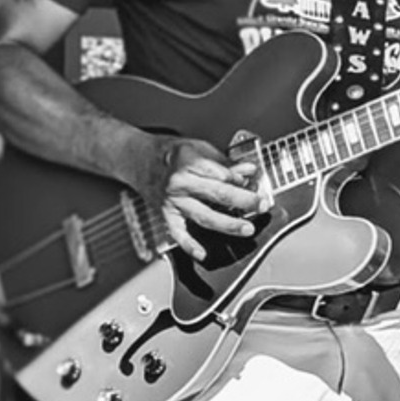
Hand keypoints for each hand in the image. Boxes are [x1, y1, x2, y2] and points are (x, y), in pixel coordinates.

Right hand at [141, 137, 271, 260]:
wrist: (137, 159)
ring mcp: (172, 200)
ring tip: (246, 228)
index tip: (257, 182)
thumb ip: (224, 161)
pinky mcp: (165, 214)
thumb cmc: (169, 152)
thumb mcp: (198, 147)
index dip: (242, 179)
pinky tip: (202, 253)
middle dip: (244, 201)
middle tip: (261, 205)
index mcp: (189, 161)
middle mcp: (180, 182)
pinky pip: (178, 233)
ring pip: (204, 215)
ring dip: (228, 224)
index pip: (222, 174)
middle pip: (218, 194)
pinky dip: (189, 245)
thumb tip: (248, 170)